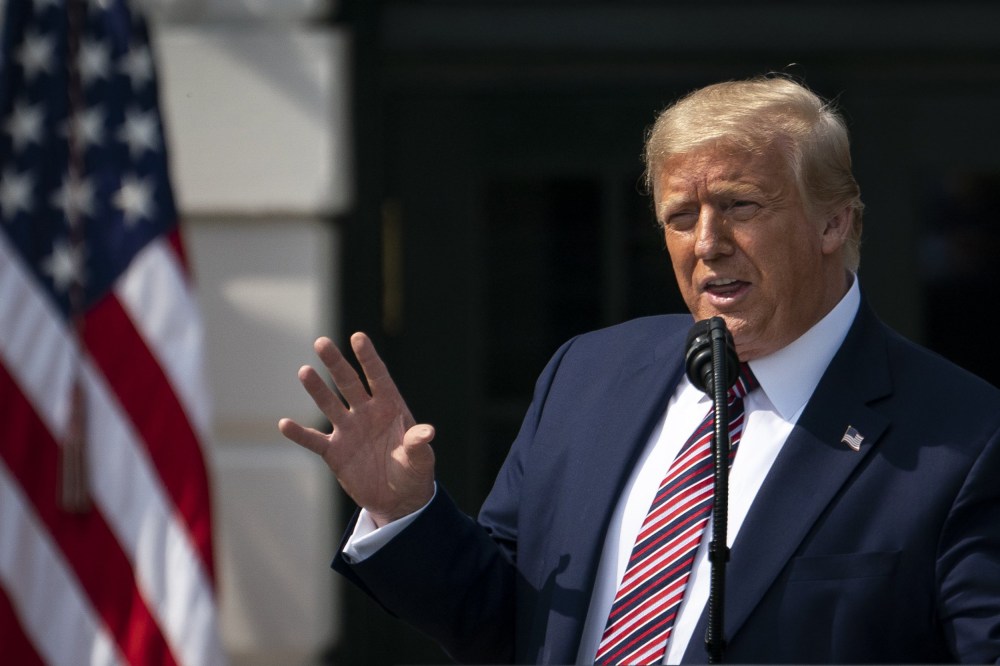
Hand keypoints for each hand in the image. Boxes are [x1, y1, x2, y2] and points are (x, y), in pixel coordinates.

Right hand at [278, 332, 435, 526]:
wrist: (397, 500)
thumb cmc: (414, 473)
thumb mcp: (420, 461)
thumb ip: (419, 444)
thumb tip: (427, 432)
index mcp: (390, 408)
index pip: (378, 377)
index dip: (368, 358)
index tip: (358, 338)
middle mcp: (366, 413)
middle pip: (348, 383)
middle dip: (336, 363)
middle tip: (322, 342)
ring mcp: (348, 431)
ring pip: (329, 404)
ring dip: (317, 389)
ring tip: (305, 371)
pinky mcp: (334, 452)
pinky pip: (314, 440)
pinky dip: (299, 433)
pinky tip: (284, 424)